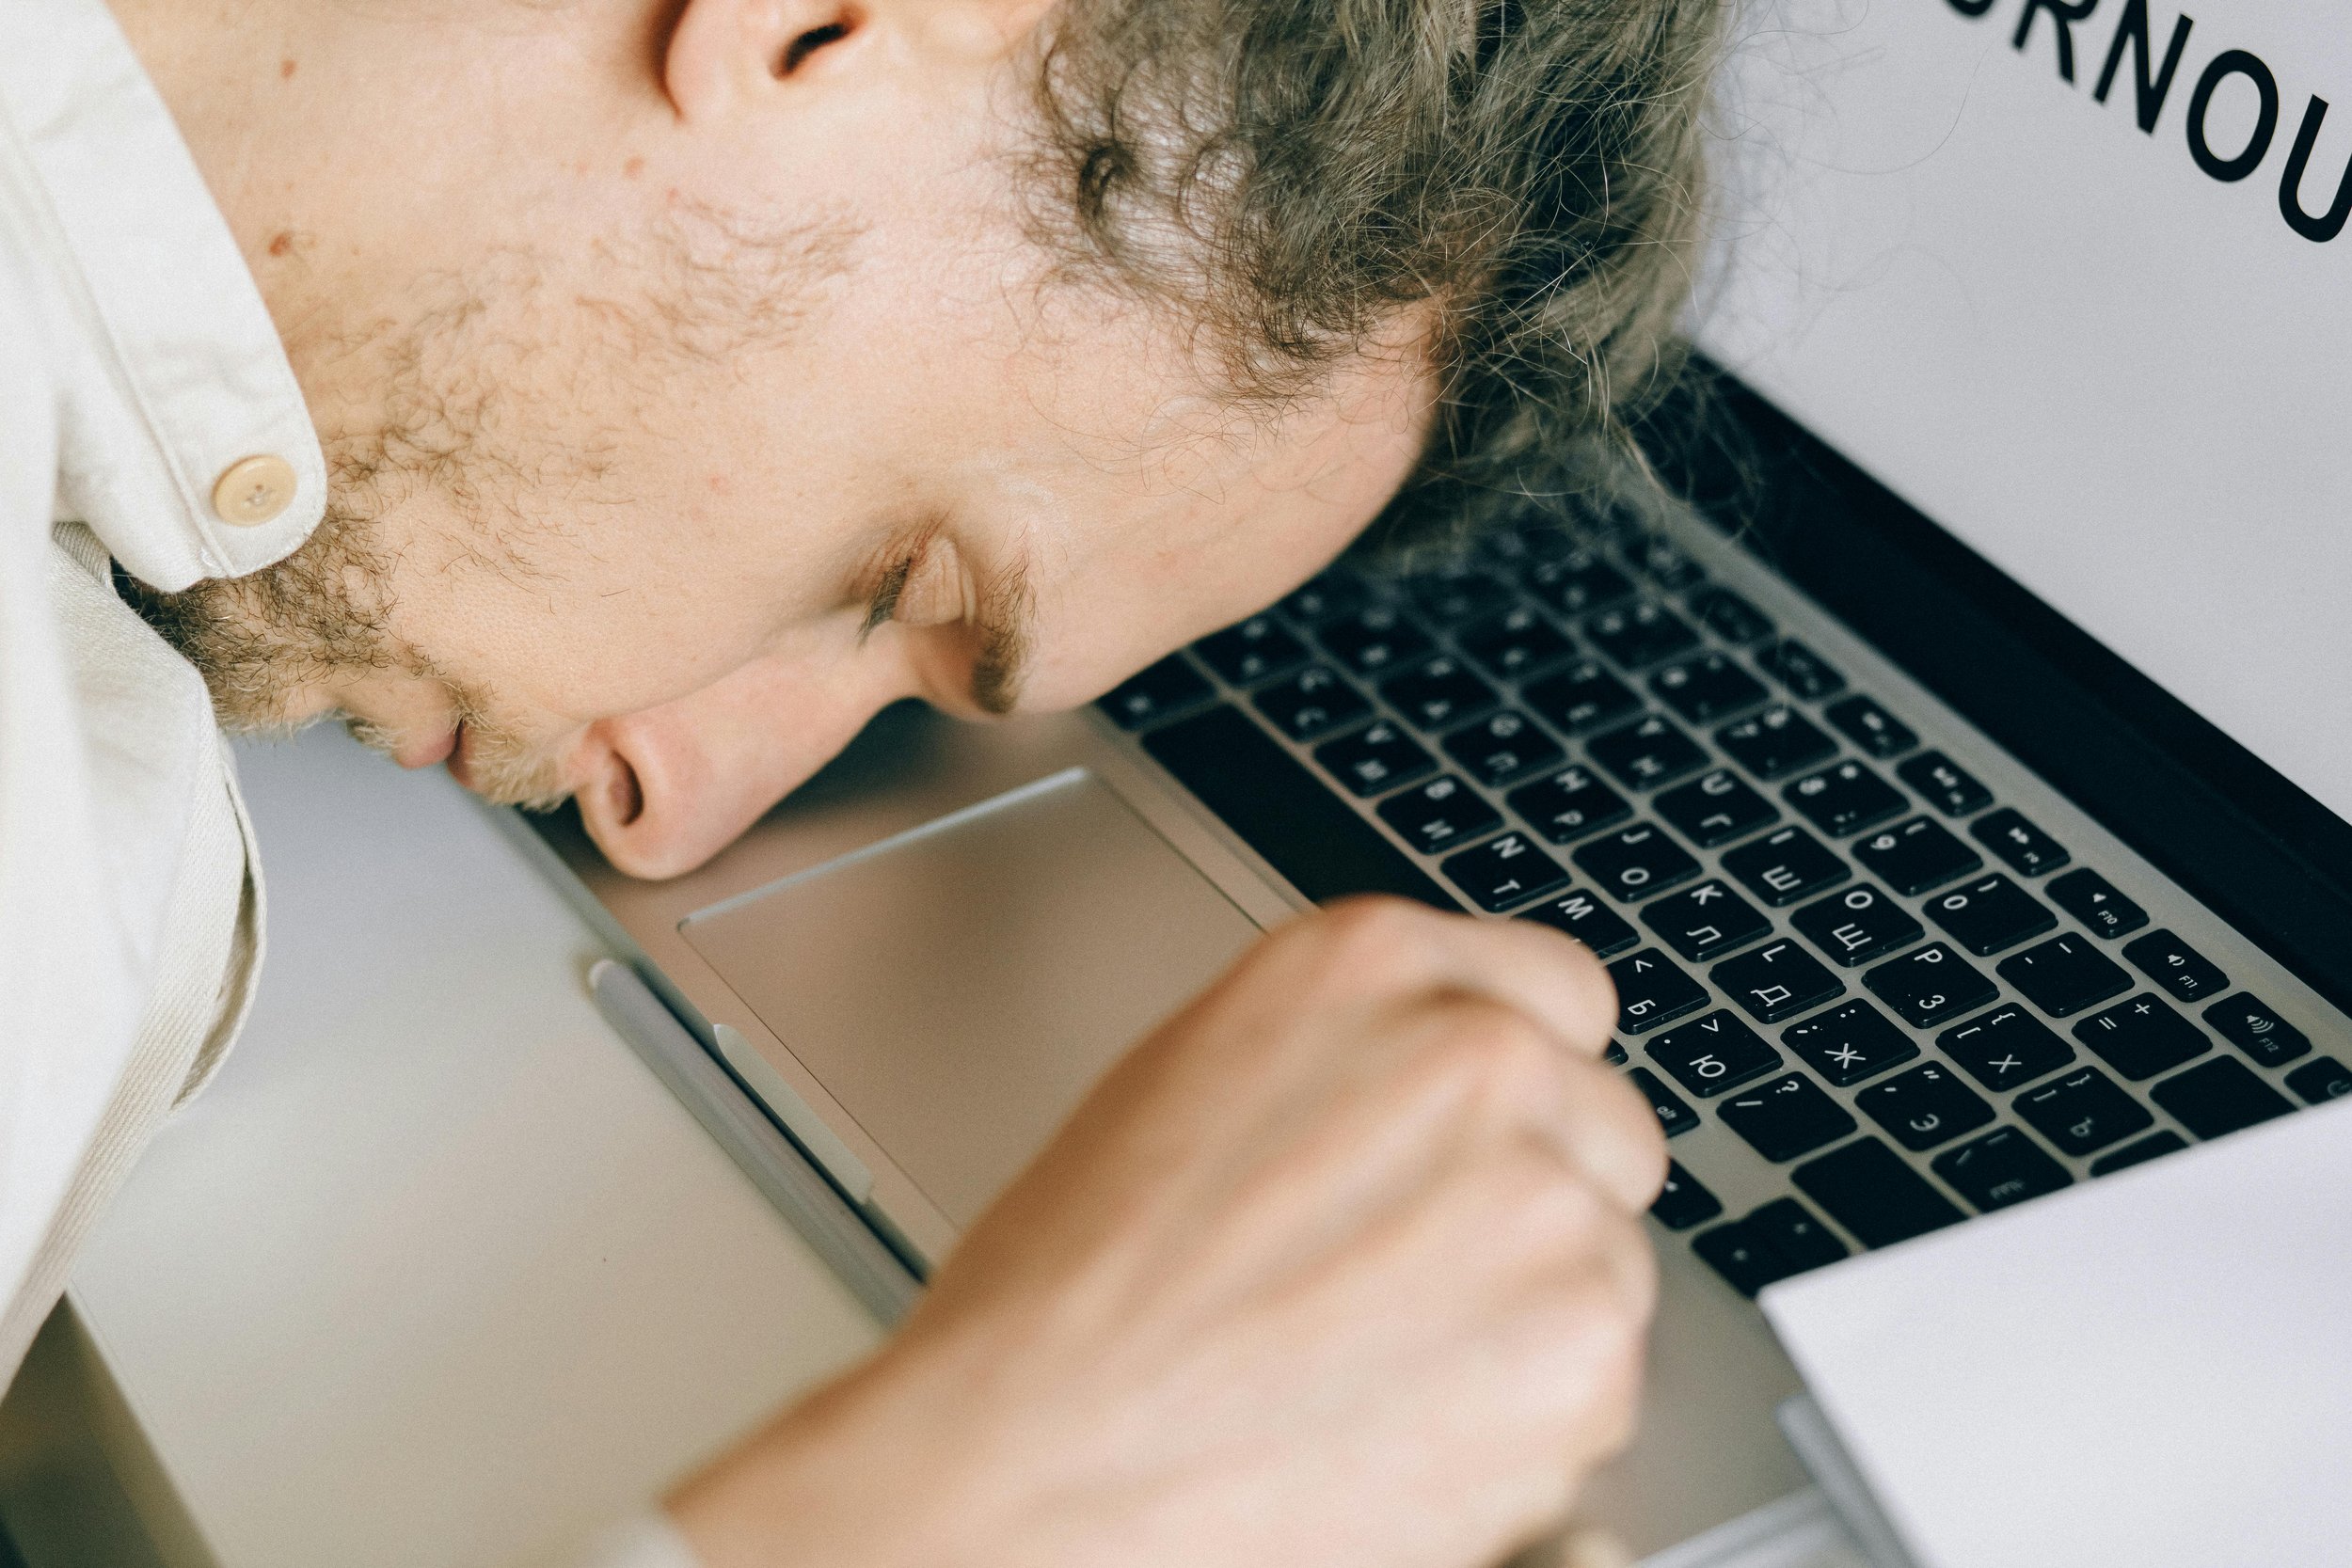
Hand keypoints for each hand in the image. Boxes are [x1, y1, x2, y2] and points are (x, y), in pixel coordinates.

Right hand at [668, 898, 1665, 1567]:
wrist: (1023, 1468)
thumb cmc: (1063, 1300)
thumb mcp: (1196, 1078)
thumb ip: (1351, 1051)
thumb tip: (1444, 1082)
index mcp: (1368, 964)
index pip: (1558, 991)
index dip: (1521, 1081)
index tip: (1489, 1139)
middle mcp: (1477, 1057)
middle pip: (1599, 1127)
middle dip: (1534, 1199)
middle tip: (1412, 1277)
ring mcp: (1541, 1202)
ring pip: (1609, 1259)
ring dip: (1533, 1313)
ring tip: (1378, 1364)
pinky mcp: (1580, 1356)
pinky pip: (1603, 1380)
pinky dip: (1532, 1420)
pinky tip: (1400, 1427)